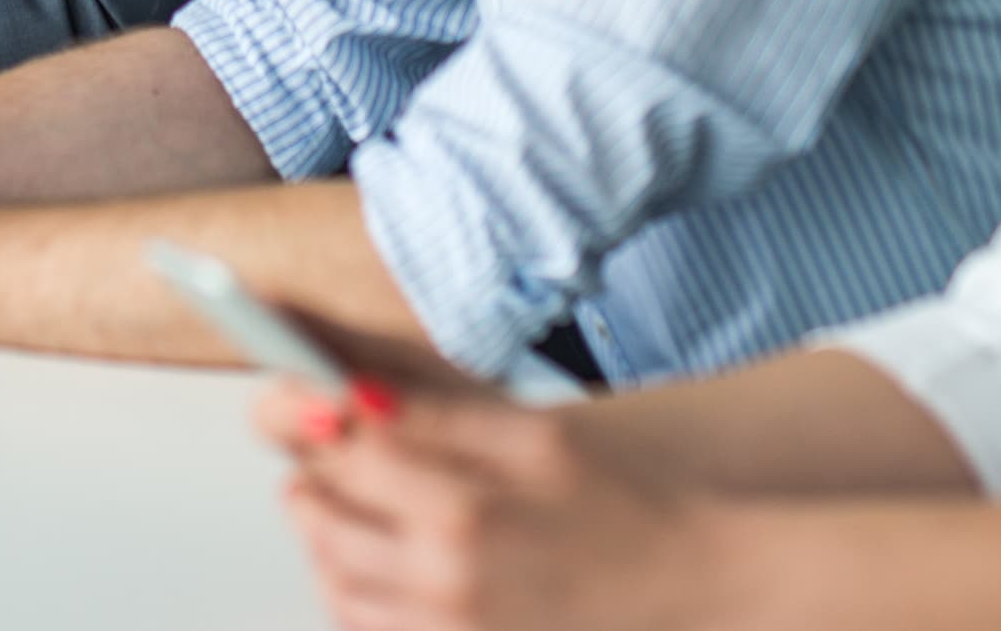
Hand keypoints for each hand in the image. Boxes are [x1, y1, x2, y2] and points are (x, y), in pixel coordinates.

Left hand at [266, 391, 727, 630]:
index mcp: (463, 511)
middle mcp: (445, 582)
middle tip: (326, 467)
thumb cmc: (623, 502)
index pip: (346, 460)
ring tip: (350, 516)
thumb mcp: (536, 435)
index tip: (329, 418)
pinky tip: (379, 572)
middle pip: (326, 529)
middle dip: (315, 490)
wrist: (685, 580)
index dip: (327, 431)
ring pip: (339, 590)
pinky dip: (357, 601)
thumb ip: (439, 419)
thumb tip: (355, 398)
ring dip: (328, 547)